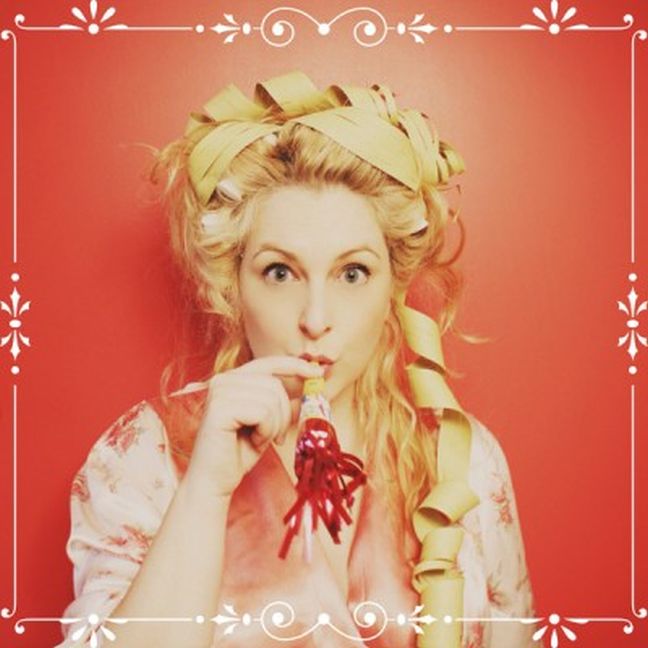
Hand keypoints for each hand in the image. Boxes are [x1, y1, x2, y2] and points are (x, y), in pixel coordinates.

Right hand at [186, 356, 322, 495]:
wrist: (214, 482)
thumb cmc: (239, 453)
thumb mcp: (269, 423)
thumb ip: (283, 403)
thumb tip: (313, 385)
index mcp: (233, 379)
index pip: (269, 363)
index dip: (295, 366)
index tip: (318, 372)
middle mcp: (223, 380)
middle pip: (275, 385)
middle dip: (283, 414)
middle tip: (276, 437)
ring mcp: (219, 392)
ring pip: (271, 399)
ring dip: (274, 426)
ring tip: (259, 439)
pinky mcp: (219, 408)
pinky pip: (263, 412)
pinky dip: (265, 431)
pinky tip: (252, 441)